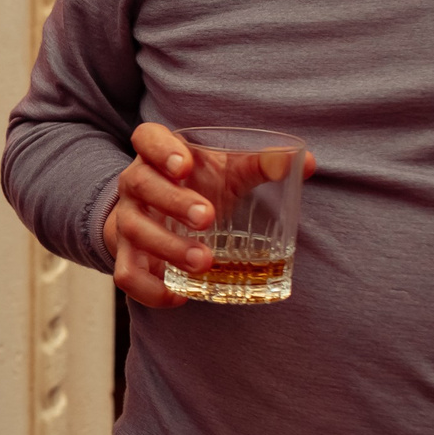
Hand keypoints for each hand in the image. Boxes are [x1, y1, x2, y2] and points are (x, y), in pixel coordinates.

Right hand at [102, 124, 317, 307]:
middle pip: (139, 184)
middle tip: (208, 217)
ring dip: (167, 248)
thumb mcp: (227, 170)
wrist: (157, 213)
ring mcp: (126, 219)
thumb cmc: (199, 185)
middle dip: (172, 202)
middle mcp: (135, 184)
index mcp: (157, 154)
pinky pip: (127, 274)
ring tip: (204, 262)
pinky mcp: (127, 254)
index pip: (146, 138)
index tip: (185, 164)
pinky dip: (150, 289)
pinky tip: (179, 296)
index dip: (161, 149)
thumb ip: (260, 165)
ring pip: (133, 230)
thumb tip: (306, 161)